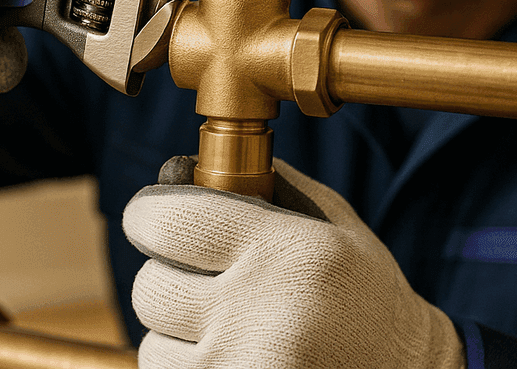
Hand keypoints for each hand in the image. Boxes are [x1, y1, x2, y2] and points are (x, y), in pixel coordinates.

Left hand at [123, 157, 466, 368]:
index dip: (150, 216)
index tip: (159, 220)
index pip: (163, 220)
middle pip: (150, 286)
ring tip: (232, 331)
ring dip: (177, 336)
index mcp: (288, 250)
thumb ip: (264, 185)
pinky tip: (234, 357)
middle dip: (170, 279)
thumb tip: (176, 168)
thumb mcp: (332, 224)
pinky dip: (189, 368)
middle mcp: (262, 313)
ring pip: (153, 344)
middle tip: (208, 282)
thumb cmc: (366, 298)